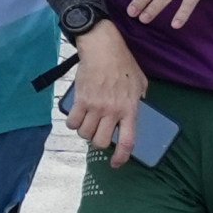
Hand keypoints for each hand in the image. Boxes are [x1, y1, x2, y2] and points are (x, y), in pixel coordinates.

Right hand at [66, 21, 152, 167]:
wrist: (102, 48)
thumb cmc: (123, 63)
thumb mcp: (140, 83)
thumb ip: (140, 99)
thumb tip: (137, 107)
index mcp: (129, 110)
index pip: (127, 142)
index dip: (121, 157)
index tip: (116, 163)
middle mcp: (112, 111)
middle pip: (101, 142)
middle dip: (98, 143)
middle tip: (98, 135)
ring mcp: (95, 106)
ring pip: (85, 133)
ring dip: (85, 133)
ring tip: (87, 125)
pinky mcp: (80, 99)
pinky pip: (72, 121)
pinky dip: (73, 123)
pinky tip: (76, 119)